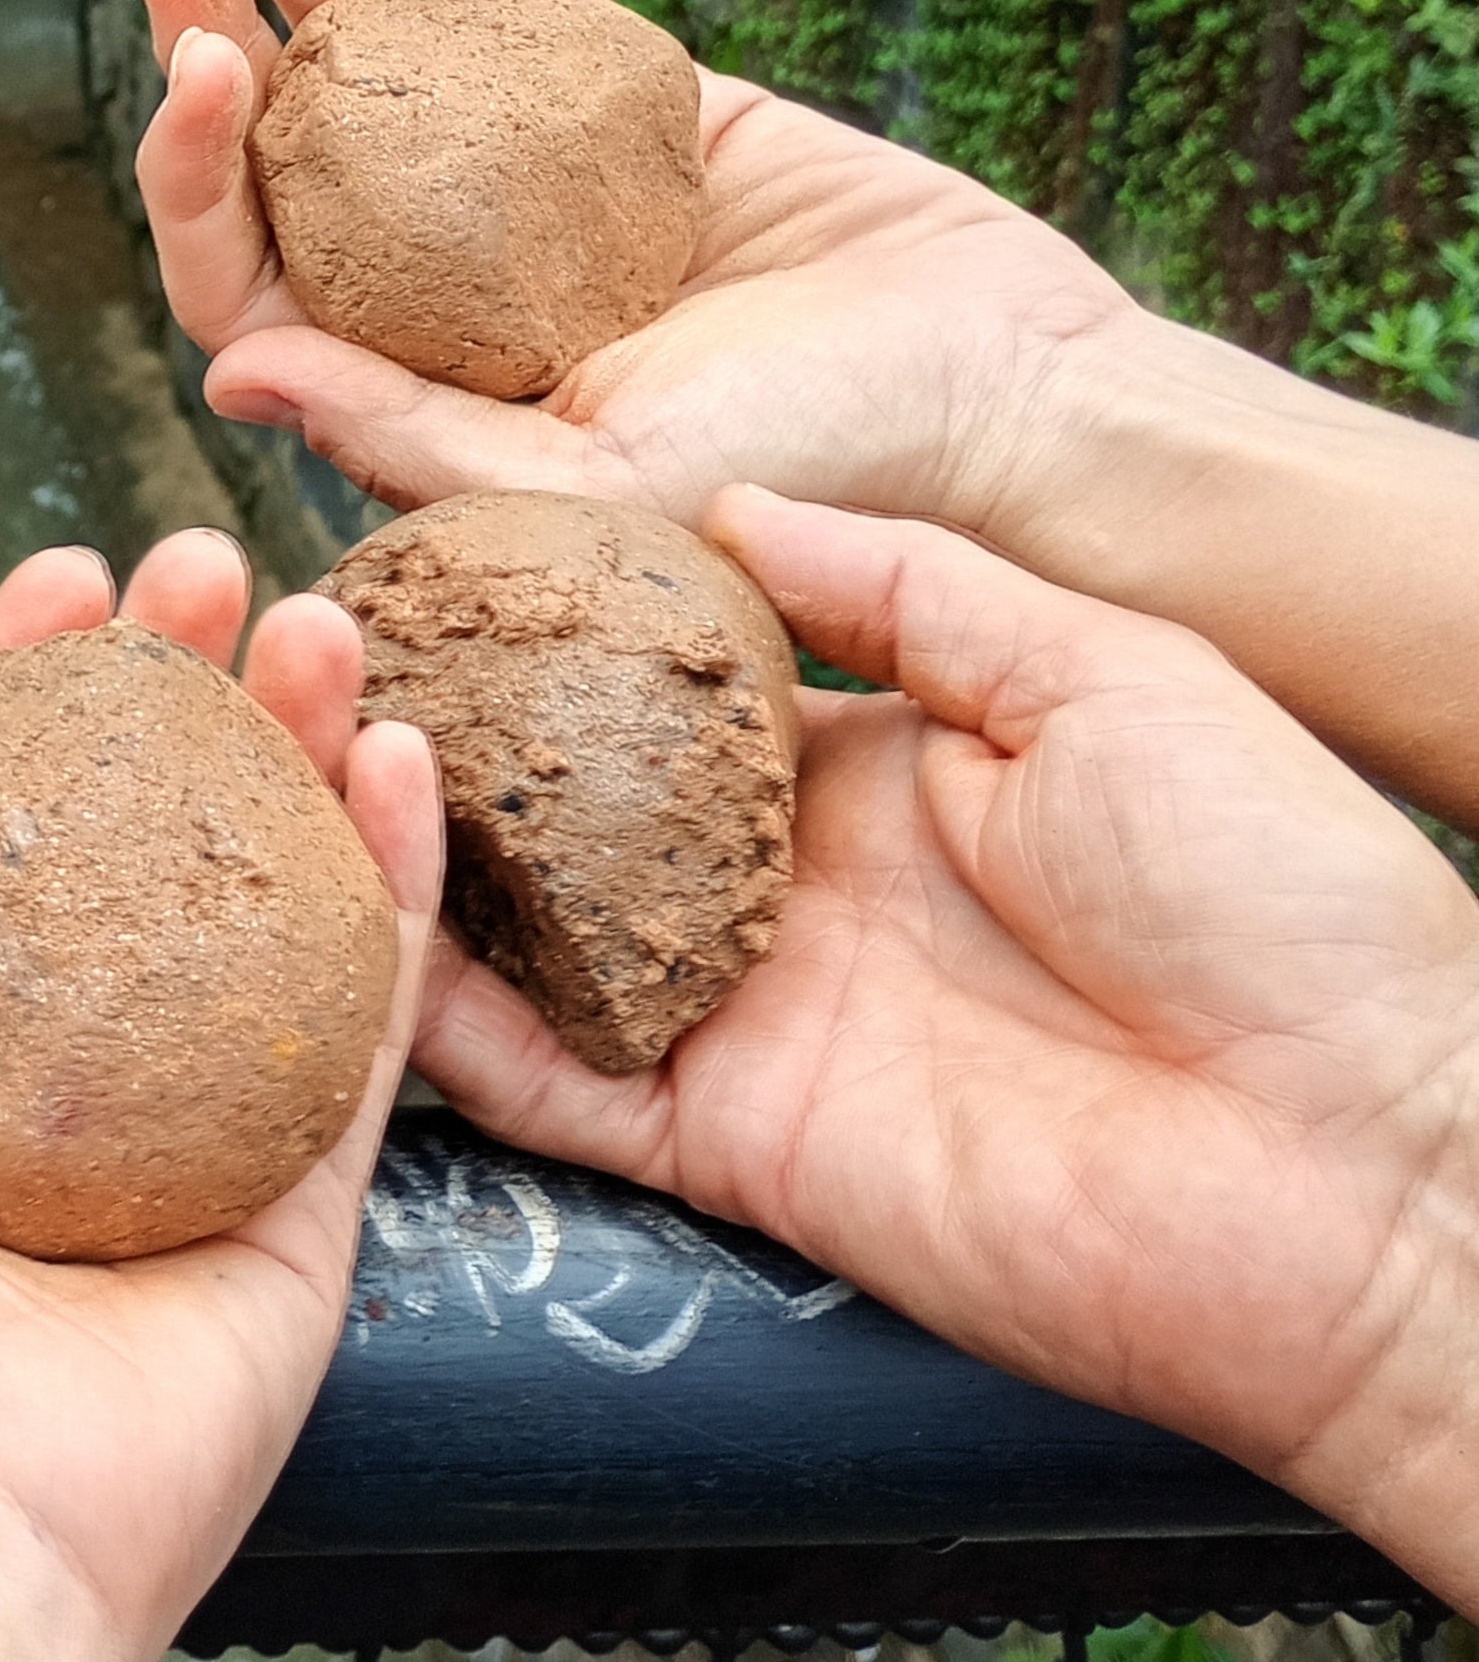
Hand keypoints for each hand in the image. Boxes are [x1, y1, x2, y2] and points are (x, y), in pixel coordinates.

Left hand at [0, 542, 443, 1661]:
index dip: (28, 686)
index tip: (64, 570)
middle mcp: (56, 1092)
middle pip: (147, 834)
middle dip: (183, 684)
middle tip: (204, 561)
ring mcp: (190, 1146)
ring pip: (270, 899)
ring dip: (299, 745)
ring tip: (313, 613)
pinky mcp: (298, 1213)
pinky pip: (365, 1018)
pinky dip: (395, 881)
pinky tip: (398, 749)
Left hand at [134, 0, 1478, 817]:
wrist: (1012, 393)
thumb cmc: (822, 475)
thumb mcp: (610, 484)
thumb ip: (421, 438)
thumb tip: (228, 372)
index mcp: (421, 394)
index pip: (256, 283)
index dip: (202, 179)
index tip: (203, 71)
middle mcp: (458, 290)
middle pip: (297, 147)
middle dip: (221, 28)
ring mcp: (542, 187)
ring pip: (395, 58)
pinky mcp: (640, 106)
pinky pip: (532, 10)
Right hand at [411, 487, 1478, 1617]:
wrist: (1368, 1160)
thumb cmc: (1285, 895)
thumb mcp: (1106, 670)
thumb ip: (911, 589)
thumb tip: (729, 501)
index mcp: (882, 764)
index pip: (676, 675)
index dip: (565, 610)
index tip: (446, 529)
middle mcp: (793, 888)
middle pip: (577, 802)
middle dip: (457, 728)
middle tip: (323, 641)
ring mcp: (754, 1018)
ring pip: (534, 938)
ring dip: (419, 861)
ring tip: (293, 760)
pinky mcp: (735, 1144)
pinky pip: (554, 1087)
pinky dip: (447, 1031)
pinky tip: (350, 938)